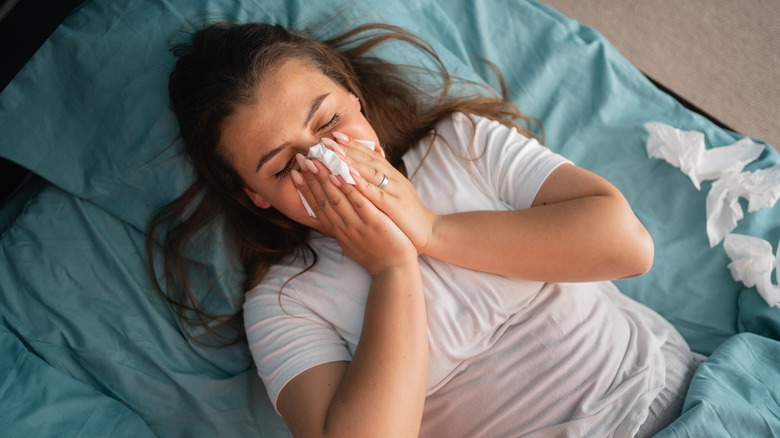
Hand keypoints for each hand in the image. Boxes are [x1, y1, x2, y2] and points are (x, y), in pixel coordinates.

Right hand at [293, 153, 416, 274]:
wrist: (394, 273)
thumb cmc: (377, 254)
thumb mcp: (353, 240)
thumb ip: (343, 225)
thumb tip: (332, 212)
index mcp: (338, 230)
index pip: (318, 206)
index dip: (306, 189)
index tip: (295, 172)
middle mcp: (344, 227)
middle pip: (324, 199)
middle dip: (312, 177)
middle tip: (301, 159)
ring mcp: (358, 226)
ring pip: (338, 198)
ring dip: (327, 178)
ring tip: (318, 160)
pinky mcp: (375, 224)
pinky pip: (361, 203)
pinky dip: (352, 188)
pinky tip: (346, 173)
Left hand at [327, 133, 437, 254]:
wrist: (429, 233)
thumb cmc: (408, 213)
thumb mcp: (397, 190)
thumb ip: (384, 174)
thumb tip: (374, 154)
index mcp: (392, 175)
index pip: (370, 155)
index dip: (352, 144)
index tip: (334, 135)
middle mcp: (393, 179)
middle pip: (368, 160)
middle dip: (346, 149)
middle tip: (326, 141)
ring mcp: (395, 192)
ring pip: (371, 173)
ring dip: (351, 162)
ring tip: (333, 153)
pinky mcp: (395, 207)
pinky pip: (377, 194)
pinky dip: (363, 185)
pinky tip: (349, 176)